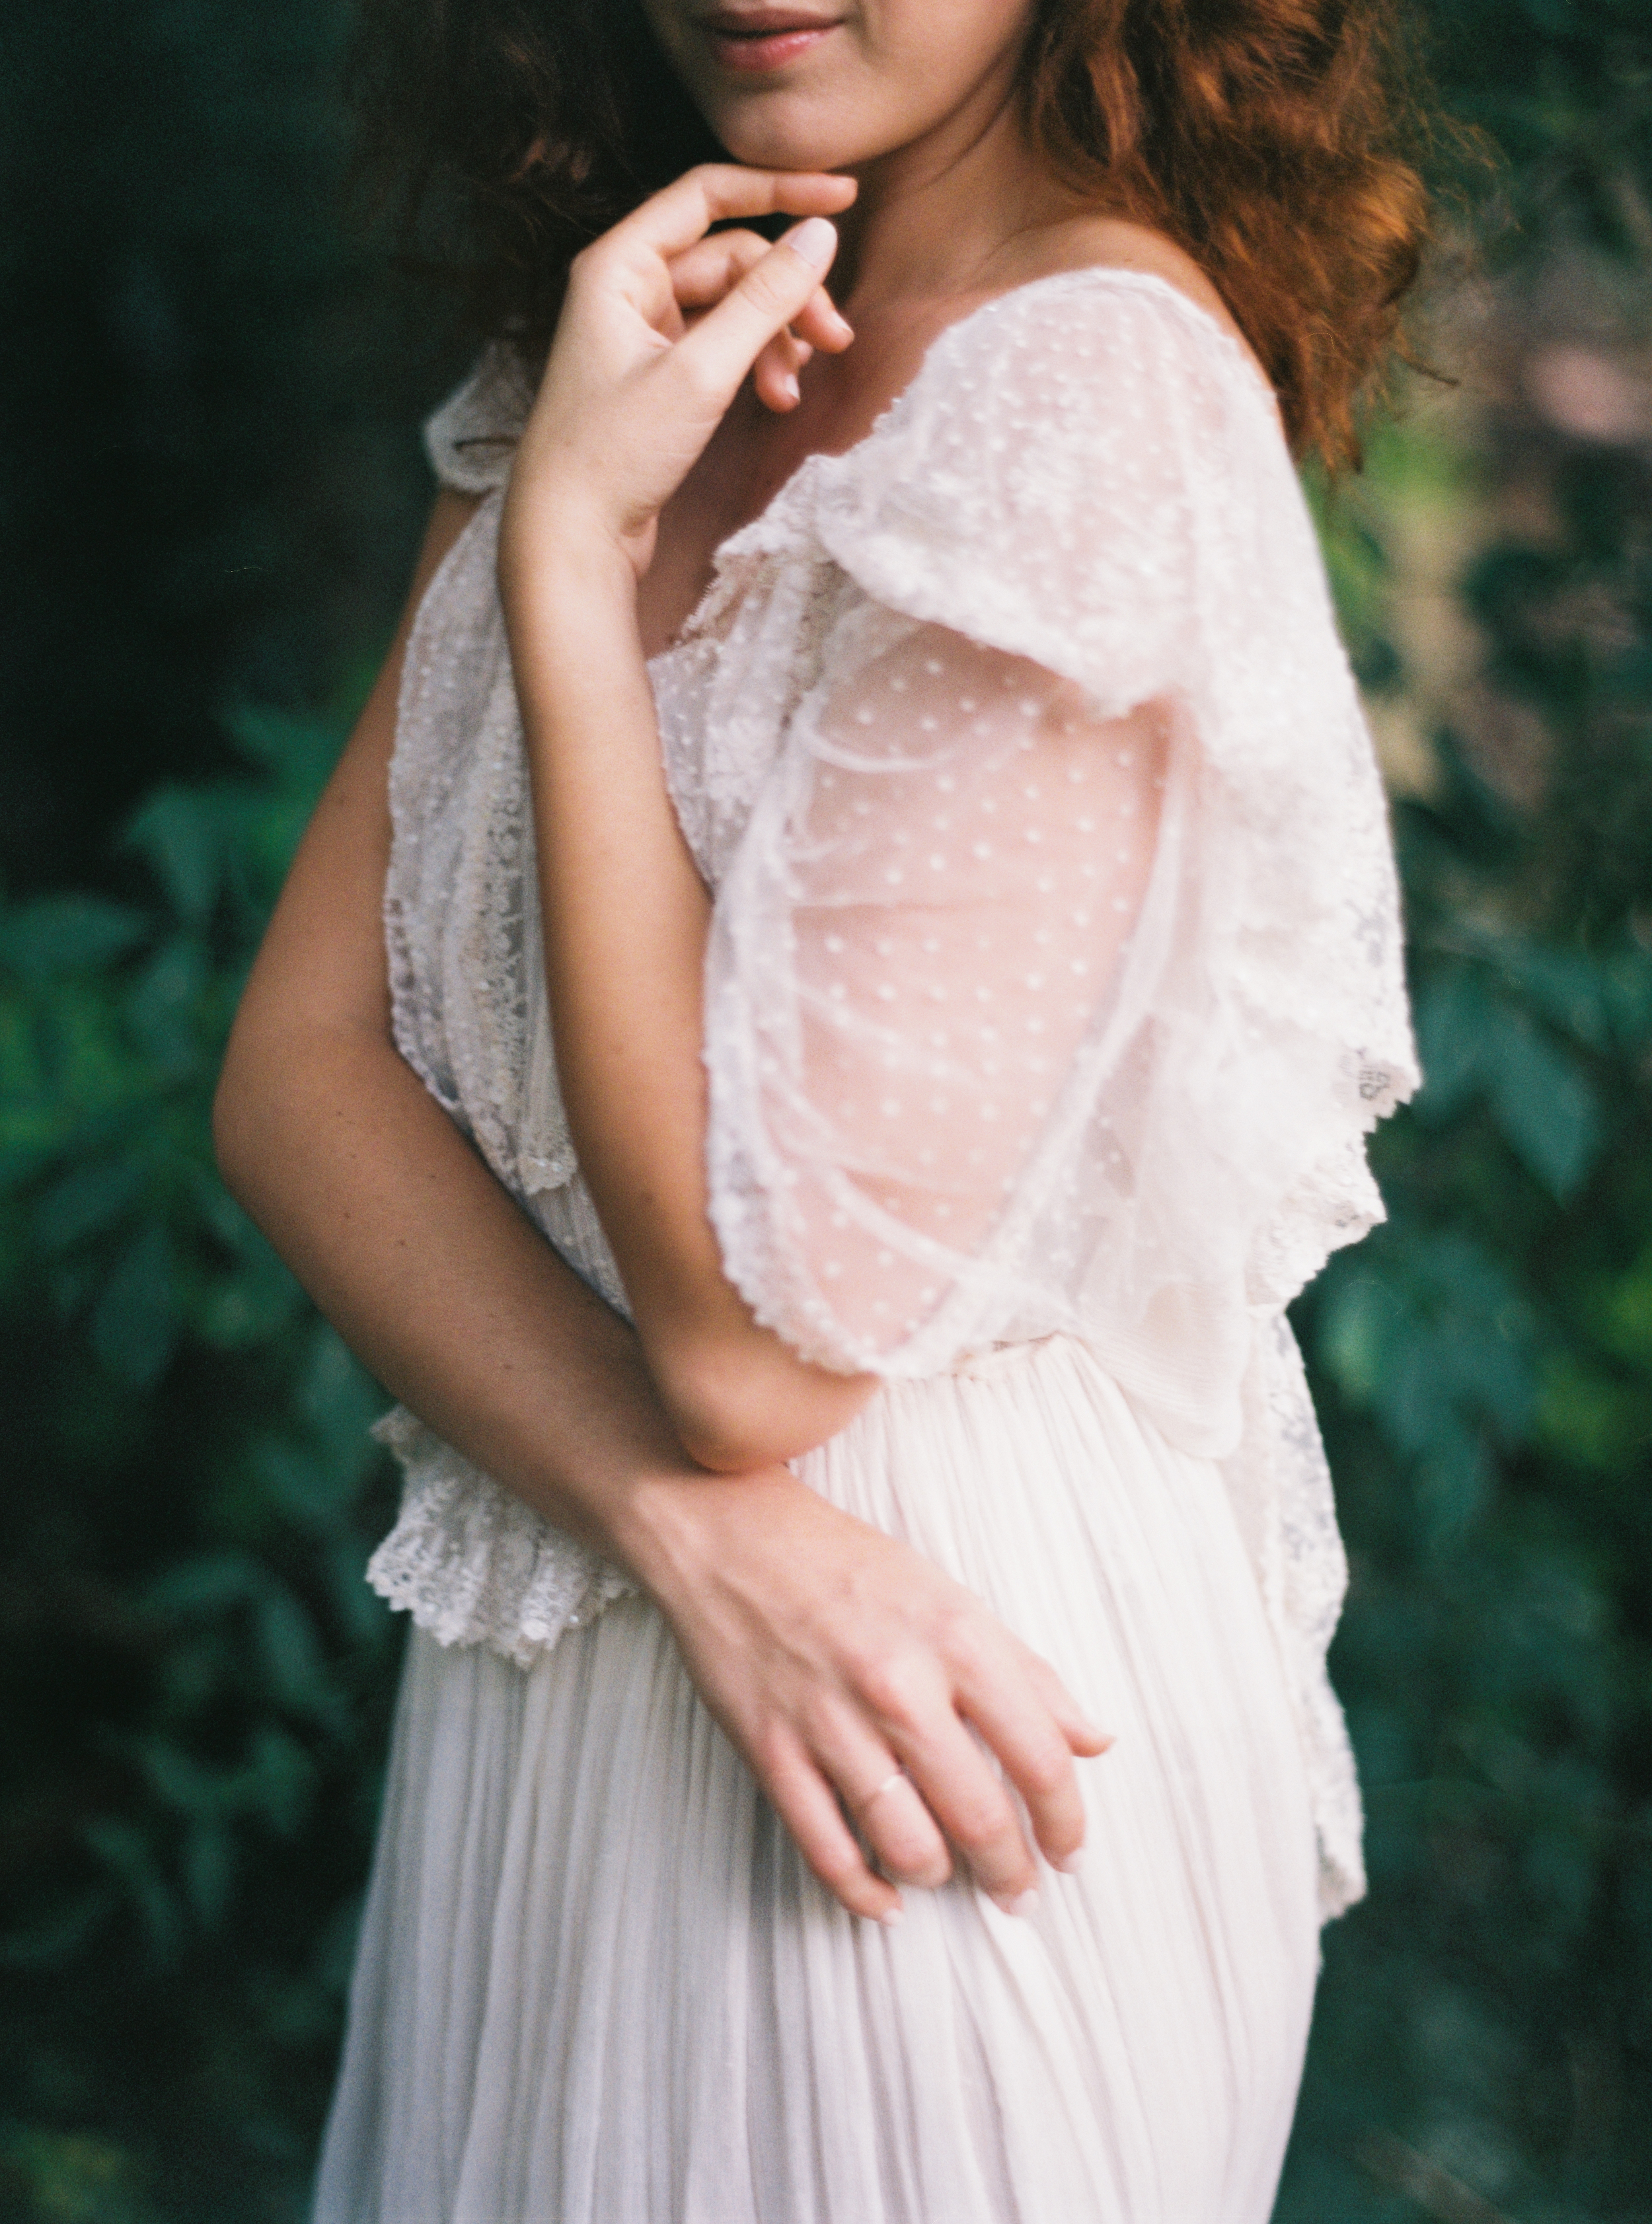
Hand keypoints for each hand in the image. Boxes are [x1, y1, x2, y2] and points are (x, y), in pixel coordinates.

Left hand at [500, 163, 857, 585]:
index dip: (779, 190)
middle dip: (785, 295)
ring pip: (731, 307)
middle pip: (730, 259)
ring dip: (774, 337)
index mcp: (619, 266)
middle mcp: (627, 289)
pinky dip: (753, 364)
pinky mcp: (657, 376)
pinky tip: (777, 395)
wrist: (571, 537)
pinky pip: (720, 346)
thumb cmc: (613, 455)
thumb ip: (764, 300)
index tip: (843, 197)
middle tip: (834, 339)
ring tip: (795, 387)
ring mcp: (642, 333)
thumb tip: (820, 236)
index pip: (708, 195)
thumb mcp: (700, 373)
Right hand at [626, 1467, 1112, 1924]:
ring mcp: (831, 1721)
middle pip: (979, 1817)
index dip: (1066, 1822)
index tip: (1070, 1852)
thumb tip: (1095, 1741)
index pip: (1039, 1757)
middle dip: (1010, 1872)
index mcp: (956, 1639)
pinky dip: (864, 1893)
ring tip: (946, 1872)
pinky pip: (827, 1852)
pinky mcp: (772, 1750)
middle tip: (1018, 1892)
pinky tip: (885, 1898)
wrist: (732, 1534)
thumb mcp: (952, 1600)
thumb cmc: (848, 1565)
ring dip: (938, 1877)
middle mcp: (899, 1684)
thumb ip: (1028, 1673)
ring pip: (907, 1847)